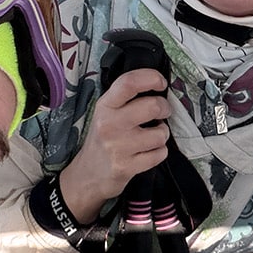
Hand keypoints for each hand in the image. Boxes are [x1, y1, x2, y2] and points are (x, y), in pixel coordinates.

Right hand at [57, 69, 170, 220]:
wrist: (87, 175)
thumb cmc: (103, 138)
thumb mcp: (106, 112)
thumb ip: (126, 98)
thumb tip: (157, 84)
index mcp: (105, 105)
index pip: (129, 82)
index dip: (151, 78)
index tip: (161, 83)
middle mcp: (110, 124)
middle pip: (153, 107)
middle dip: (165, 108)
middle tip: (162, 113)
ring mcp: (118, 147)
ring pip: (161, 133)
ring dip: (162, 134)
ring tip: (152, 136)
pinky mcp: (127, 167)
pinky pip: (160, 153)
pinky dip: (159, 152)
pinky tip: (148, 152)